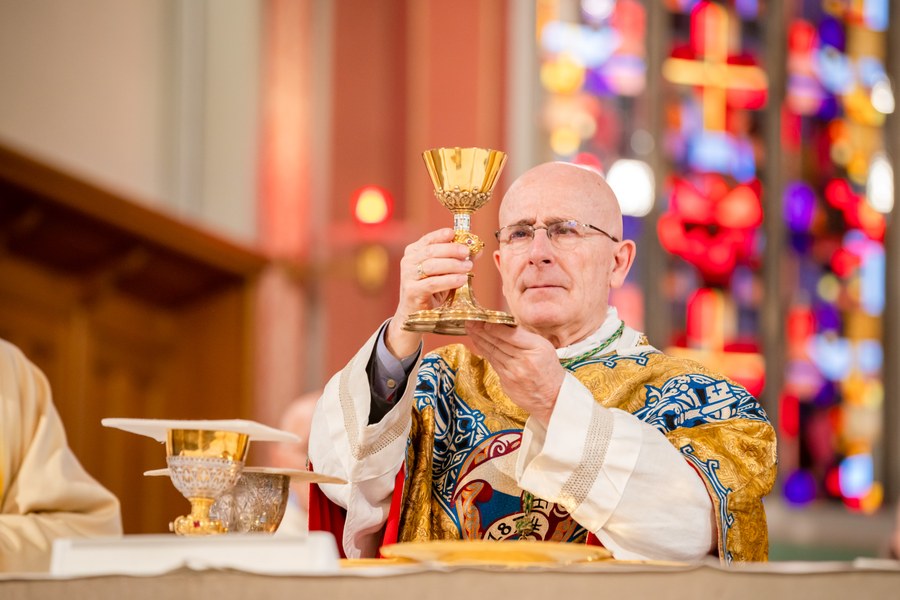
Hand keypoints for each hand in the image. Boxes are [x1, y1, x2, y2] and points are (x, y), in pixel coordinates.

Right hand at [385, 228, 472, 357]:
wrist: (414, 313)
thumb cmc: (431, 290)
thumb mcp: (444, 272)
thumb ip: (458, 259)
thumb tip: (478, 249)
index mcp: (413, 252)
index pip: (428, 239)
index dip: (441, 235)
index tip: (455, 233)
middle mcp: (408, 261)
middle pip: (431, 251)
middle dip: (452, 250)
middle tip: (467, 252)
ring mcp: (408, 276)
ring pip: (432, 265)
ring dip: (453, 265)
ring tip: (468, 267)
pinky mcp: (412, 291)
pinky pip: (433, 283)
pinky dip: (449, 280)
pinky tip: (462, 279)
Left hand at [466, 321, 565, 426]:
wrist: (553, 398)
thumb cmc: (549, 370)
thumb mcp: (545, 348)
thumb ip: (526, 337)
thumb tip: (504, 325)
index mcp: (537, 347)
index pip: (512, 335)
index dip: (496, 327)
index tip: (484, 320)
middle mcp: (525, 359)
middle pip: (499, 342)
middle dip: (482, 330)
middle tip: (470, 321)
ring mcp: (514, 372)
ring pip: (493, 352)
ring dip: (479, 340)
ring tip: (470, 329)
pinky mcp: (507, 382)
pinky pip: (493, 363)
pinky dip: (485, 352)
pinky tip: (479, 344)